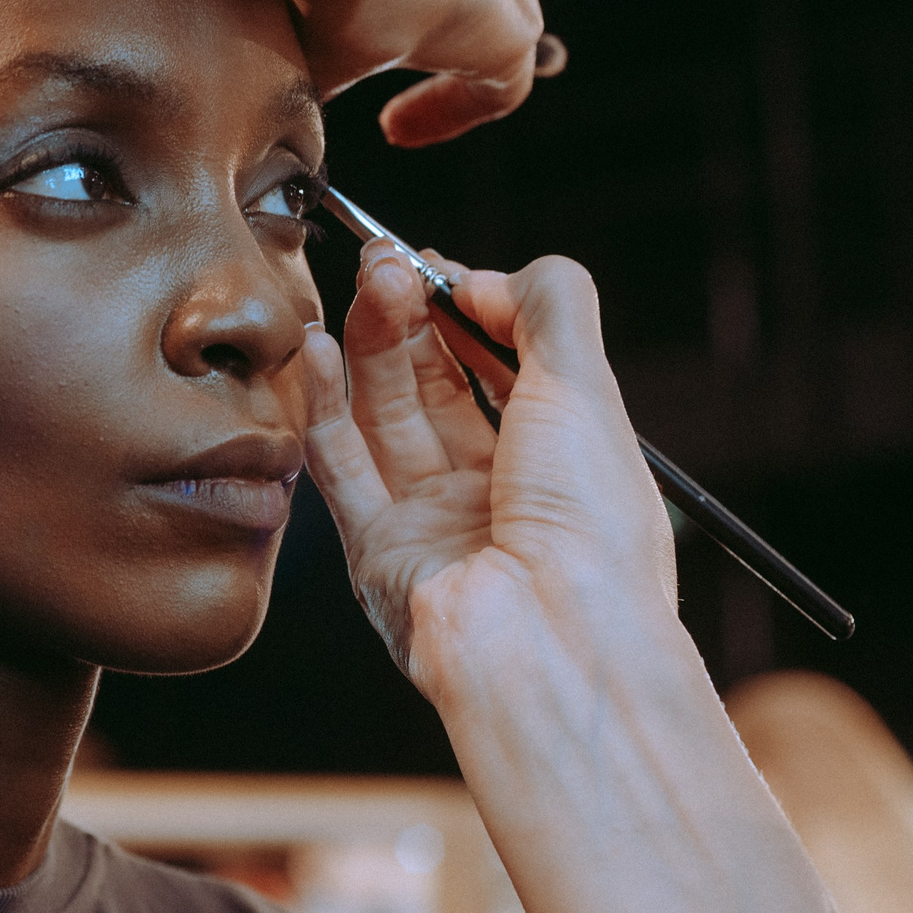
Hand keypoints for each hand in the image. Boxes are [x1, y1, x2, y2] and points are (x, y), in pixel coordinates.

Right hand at [296, 243, 674, 705]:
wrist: (553, 646)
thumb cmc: (591, 532)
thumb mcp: (590, 388)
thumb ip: (549, 305)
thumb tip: (484, 276)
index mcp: (562, 457)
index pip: (502, 364)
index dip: (468, 308)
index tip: (439, 267)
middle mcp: (497, 490)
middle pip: (436, 383)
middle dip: (408, 317)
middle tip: (385, 266)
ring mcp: (434, 521)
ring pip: (384, 414)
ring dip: (365, 346)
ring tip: (361, 288)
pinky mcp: (378, 552)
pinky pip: (342, 466)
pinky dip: (324, 405)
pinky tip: (320, 350)